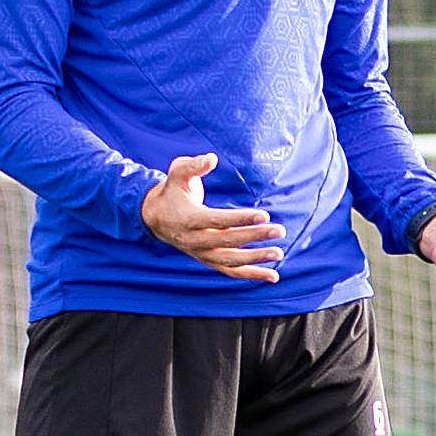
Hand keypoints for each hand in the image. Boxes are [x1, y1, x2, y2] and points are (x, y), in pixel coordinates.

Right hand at [140, 153, 284, 281]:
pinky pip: (230, 271)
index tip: (264, 215)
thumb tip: (211, 158)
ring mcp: (200, 253)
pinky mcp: (207, 260)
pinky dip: (251, 275)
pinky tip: (273, 276)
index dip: (240, 219)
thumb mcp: (177, 173)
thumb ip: (193, 165)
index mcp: (186, 218)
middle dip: (254, 237)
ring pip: (229, 260)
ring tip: (279, 254)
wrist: (155, 216)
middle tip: (280, 230)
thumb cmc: (172, 190)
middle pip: (227, 241)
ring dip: (255, 259)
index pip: (217, 220)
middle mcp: (192, 239)